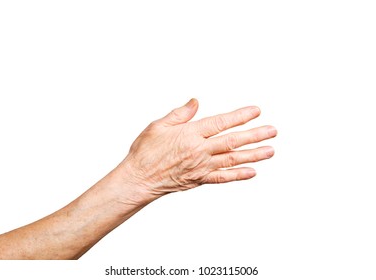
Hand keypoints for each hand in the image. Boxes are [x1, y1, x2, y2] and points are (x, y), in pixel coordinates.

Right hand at [119, 98, 276, 196]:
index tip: (255, 111)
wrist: (139, 178)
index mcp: (190, 134)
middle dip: (255, 135)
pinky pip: (223, 178)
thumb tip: (195, 102)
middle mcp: (200, 150)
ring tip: (270, 150)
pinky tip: (252, 172)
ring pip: (232, 159)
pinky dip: (238, 175)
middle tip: (272, 131)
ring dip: (253, 155)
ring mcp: (201, 166)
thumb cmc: (145, 152)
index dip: (240, 116)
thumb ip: (180, 114)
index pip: (221, 122)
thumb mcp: (159, 125)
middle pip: (233, 141)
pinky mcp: (199, 179)